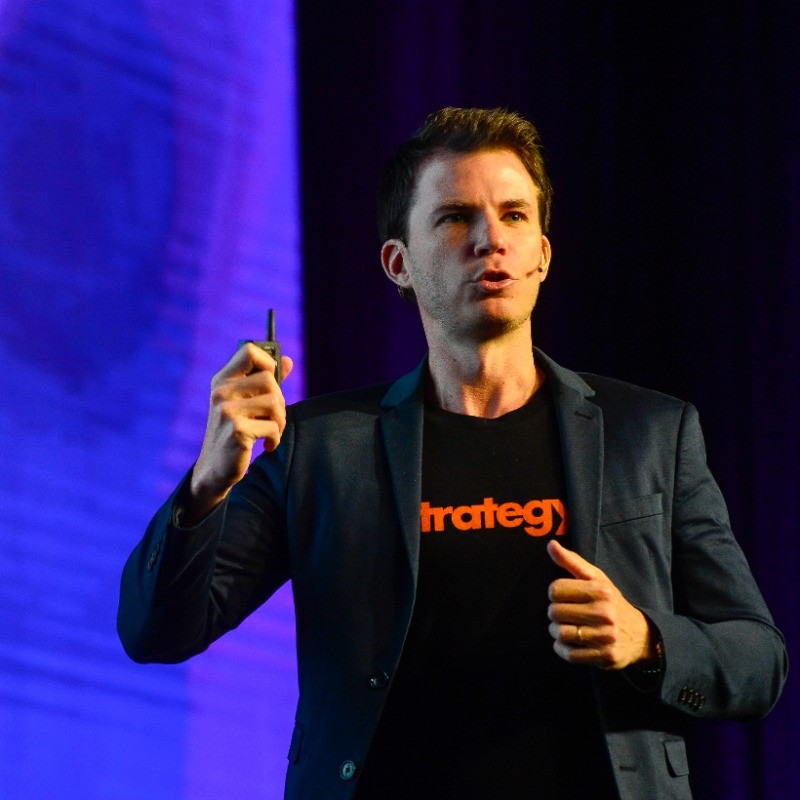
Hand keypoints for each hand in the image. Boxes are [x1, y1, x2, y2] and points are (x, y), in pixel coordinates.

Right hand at [185, 344, 293, 521]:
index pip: (249, 351)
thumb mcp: (245, 403)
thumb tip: (288, 360)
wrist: (215, 468)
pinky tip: (266, 445)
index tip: (273, 380)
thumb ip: (266, 382)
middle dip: (280, 400)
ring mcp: (227, 411)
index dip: (268, 361)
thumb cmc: (234, 432)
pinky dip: (275, 438)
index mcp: (222, 380)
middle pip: (269, 379)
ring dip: (280, 421)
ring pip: (274, 403)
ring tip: (271, 431)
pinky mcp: (236, 430)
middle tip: (274, 417)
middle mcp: (221, 392)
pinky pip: (272, 427)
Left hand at [546, 540, 654, 669]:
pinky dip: (561, 648)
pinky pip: (569, 654)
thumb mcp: (596, 578)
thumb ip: (572, 561)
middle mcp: (604, 612)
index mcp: (600, 590)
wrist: (641, 635)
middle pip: (555, 612)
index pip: (556, 589)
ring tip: (564, 628)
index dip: (555, 593)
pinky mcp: (605, 656)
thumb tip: (551, 544)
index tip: (563, 596)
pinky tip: (567, 643)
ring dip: (556, 632)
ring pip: (560, 633)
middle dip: (555, 613)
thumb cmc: (611, 602)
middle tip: (564, 614)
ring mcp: (605, 636)